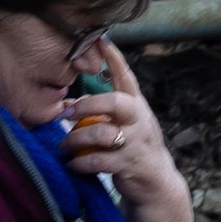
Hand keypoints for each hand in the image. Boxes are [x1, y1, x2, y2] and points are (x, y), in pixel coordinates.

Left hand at [57, 40, 181, 211]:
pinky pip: (99, 161)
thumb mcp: (125, 124)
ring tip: (64, 144)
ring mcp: (136, 142)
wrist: (157, 182)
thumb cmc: (134, 147)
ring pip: (102, 134)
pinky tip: (72, 164)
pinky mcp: (129, 165)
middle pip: (115, 102)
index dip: (113, 57)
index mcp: (137, 105)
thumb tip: (65, 104)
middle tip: (65, 111)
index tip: (100, 38)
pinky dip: (81, 163)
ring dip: (76, 139)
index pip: (126, 76)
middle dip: (87, 104)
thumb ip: (101, 113)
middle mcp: (139, 120)